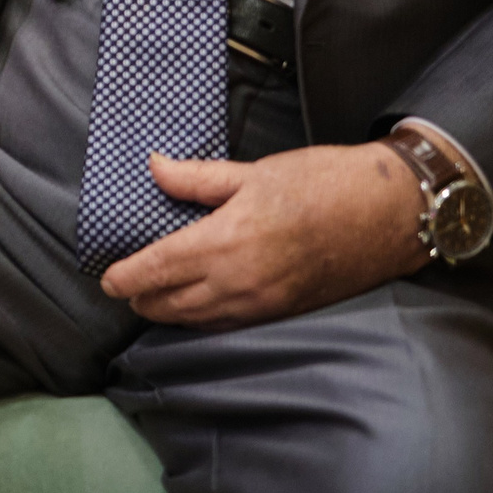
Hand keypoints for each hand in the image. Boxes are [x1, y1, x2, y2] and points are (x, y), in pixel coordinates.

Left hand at [97, 142, 429, 328]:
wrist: (387, 214)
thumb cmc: (322, 183)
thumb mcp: (253, 171)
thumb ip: (197, 178)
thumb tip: (154, 168)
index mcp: (225, 242)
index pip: (158, 269)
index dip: (126, 277)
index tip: (106, 280)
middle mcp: (239, 282)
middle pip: (171, 304)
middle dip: (142, 298)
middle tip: (124, 288)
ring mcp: (263, 304)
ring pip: (199, 321)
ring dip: (170, 314)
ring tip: (151, 301)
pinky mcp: (284, 312)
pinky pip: (229, 324)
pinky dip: (203, 320)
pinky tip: (196, 309)